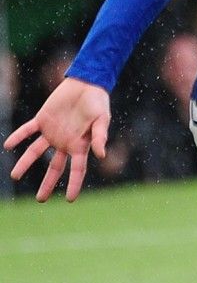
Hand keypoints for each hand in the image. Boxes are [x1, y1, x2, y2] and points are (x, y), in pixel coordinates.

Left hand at [5, 78, 111, 201]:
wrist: (86, 83)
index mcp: (80, 145)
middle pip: (54, 167)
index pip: (77, 169)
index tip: (70, 199)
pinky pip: (27, 131)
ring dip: (25, 164)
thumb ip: (100, 136)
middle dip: (47, 183)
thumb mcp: (102, 119)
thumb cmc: (98, 102)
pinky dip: (18, 137)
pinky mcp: (42, 120)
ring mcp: (52, 132)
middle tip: (41, 199)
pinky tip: (8, 146)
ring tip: (15, 176)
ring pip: (36, 152)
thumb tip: (101, 155)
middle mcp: (64, 142)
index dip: (74, 184)